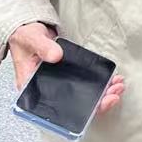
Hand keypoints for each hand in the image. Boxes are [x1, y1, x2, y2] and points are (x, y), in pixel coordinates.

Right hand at [8, 23, 125, 112]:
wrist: (27, 29)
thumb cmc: (24, 38)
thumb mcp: (31, 39)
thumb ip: (43, 47)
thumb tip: (56, 56)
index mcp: (33, 90)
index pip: (57, 110)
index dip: (79, 112)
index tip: (97, 105)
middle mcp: (47, 92)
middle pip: (75, 107)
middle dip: (98, 103)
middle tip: (114, 94)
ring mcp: (59, 85)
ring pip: (84, 98)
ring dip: (103, 94)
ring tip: (118, 86)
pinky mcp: (69, 77)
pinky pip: (86, 85)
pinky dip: (101, 84)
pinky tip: (113, 80)